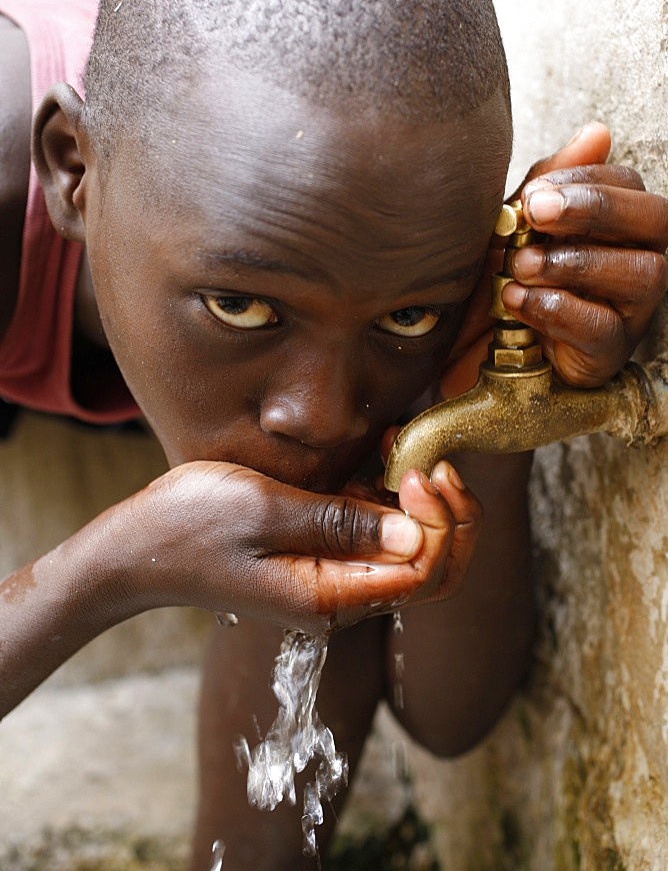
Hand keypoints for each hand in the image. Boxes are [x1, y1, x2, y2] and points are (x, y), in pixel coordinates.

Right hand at [124, 459, 480, 632]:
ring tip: (403, 449)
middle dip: (446, 518)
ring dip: (421, 504)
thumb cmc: (189, 525)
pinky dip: (391, 501)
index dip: (439, 523)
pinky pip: (376, 539)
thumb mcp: (266, 511)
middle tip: (432, 462)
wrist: (136, 547)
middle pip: (429, 571)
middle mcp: (339, 599)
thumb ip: (341, 524)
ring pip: (409, 553)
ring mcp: (330, 581)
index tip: (418, 470)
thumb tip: (415, 535)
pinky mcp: (319, 559)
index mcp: (329, 599)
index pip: (424, 574)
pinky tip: (380, 461)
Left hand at [441, 122, 667, 393]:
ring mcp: (632, 309)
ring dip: (575, 263)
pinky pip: (604, 327)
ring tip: (521, 264)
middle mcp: (641, 259)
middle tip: (537, 212)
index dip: (584, 180)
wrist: (475, 344)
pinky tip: (518, 300)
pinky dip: (558, 309)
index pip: (628, 183)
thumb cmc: (506, 276)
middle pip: (656, 219)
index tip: (533, 192)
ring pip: (643, 273)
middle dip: (596, 209)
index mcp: (620, 223)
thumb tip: (598, 132)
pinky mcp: (610, 351)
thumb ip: (552, 182)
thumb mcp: (519, 224)